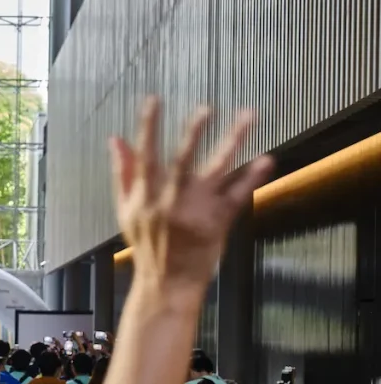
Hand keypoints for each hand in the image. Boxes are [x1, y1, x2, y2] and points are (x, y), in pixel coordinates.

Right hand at [110, 99, 272, 297]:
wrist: (166, 282)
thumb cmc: (146, 244)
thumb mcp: (126, 209)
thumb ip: (122, 173)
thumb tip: (115, 140)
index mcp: (145, 196)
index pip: (145, 156)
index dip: (148, 127)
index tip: (153, 100)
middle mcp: (169, 201)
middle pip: (182, 161)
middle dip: (193, 133)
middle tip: (205, 107)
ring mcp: (195, 211)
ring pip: (216, 171)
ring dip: (232, 142)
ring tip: (247, 116)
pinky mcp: (218, 223)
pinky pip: (238, 196)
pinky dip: (253, 177)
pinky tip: (267, 159)